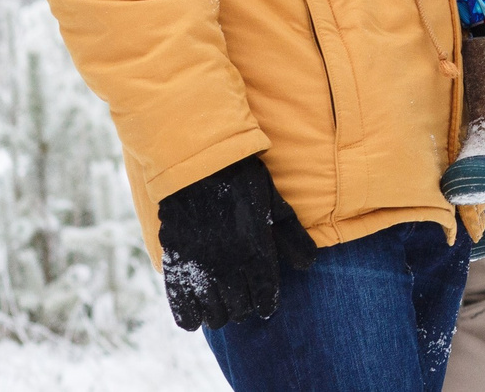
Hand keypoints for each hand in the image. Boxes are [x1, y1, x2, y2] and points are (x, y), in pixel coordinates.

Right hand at [155, 154, 318, 330]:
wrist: (198, 165)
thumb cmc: (242, 181)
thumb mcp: (274, 204)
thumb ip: (292, 237)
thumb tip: (309, 264)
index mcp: (256, 253)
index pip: (266, 299)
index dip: (267, 305)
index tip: (265, 302)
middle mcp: (229, 267)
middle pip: (240, 310)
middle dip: (244, 307)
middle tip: (243, 298)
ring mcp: (199, 268)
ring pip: (214, 314)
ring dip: (220, 314)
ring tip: (222, 305)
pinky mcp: (175, 266)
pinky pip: (182, 308)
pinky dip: (190, 319)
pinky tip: (196, 318)